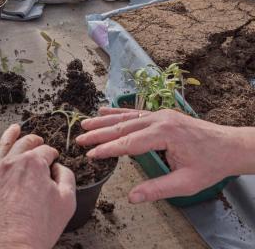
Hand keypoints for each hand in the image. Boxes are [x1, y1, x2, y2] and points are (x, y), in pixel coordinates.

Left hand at [0, 124, 75, 248]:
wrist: (13, 247)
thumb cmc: (39, 226)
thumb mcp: (67, 199)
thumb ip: (67, 175)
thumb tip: (58, 168)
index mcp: (35, 163)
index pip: (47, 150)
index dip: (53, 155)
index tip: (54, 160)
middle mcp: (15, 161)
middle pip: (27, 142)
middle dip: (36, 141)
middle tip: (40, 144)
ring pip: (5, 144)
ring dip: (12, 134)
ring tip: (15, 128)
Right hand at [77, 107, 254, 203]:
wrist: (228, 145)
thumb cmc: (210, 164)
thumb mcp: (186, 182)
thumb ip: (157, 189)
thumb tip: (132, 197)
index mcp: (164, 134)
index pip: (128, 143)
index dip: (107, 150)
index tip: (90, 155)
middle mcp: (159, 120)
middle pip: (123, 127)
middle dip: (99, 134)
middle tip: (79, 139)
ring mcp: (160, 114)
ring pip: (126, 117)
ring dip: (104, 121)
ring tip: (86, 123)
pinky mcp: (161, 114)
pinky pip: (136, 113)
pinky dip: (118, 112)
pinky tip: (105, 110)